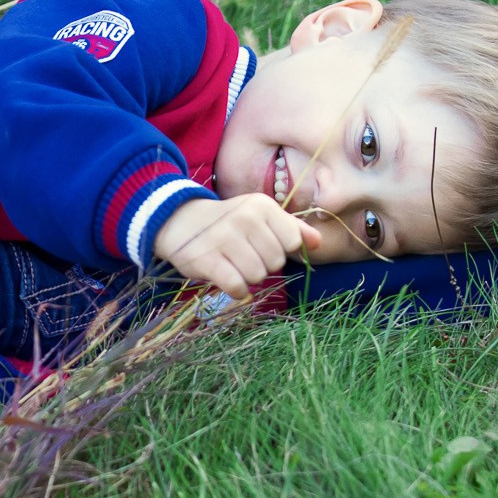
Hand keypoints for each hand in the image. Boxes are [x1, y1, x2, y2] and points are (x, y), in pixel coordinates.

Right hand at [153, 195, 323, 299]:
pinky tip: (229, 281)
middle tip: (246, 257)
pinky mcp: (207, 260)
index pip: (293, 241)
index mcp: (262, 207)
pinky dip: (237, 290)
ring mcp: (224, 239)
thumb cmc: (227, 222)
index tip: (265, 246)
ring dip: (249, 278)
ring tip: (235, 267)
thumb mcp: (260, 216)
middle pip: (276, 262)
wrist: (179, 221)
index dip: (282, 250)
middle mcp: (245, 219)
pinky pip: (237, 286)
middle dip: (264, 266)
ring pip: (257, 275)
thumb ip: (291, 228)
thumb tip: (318, 243)